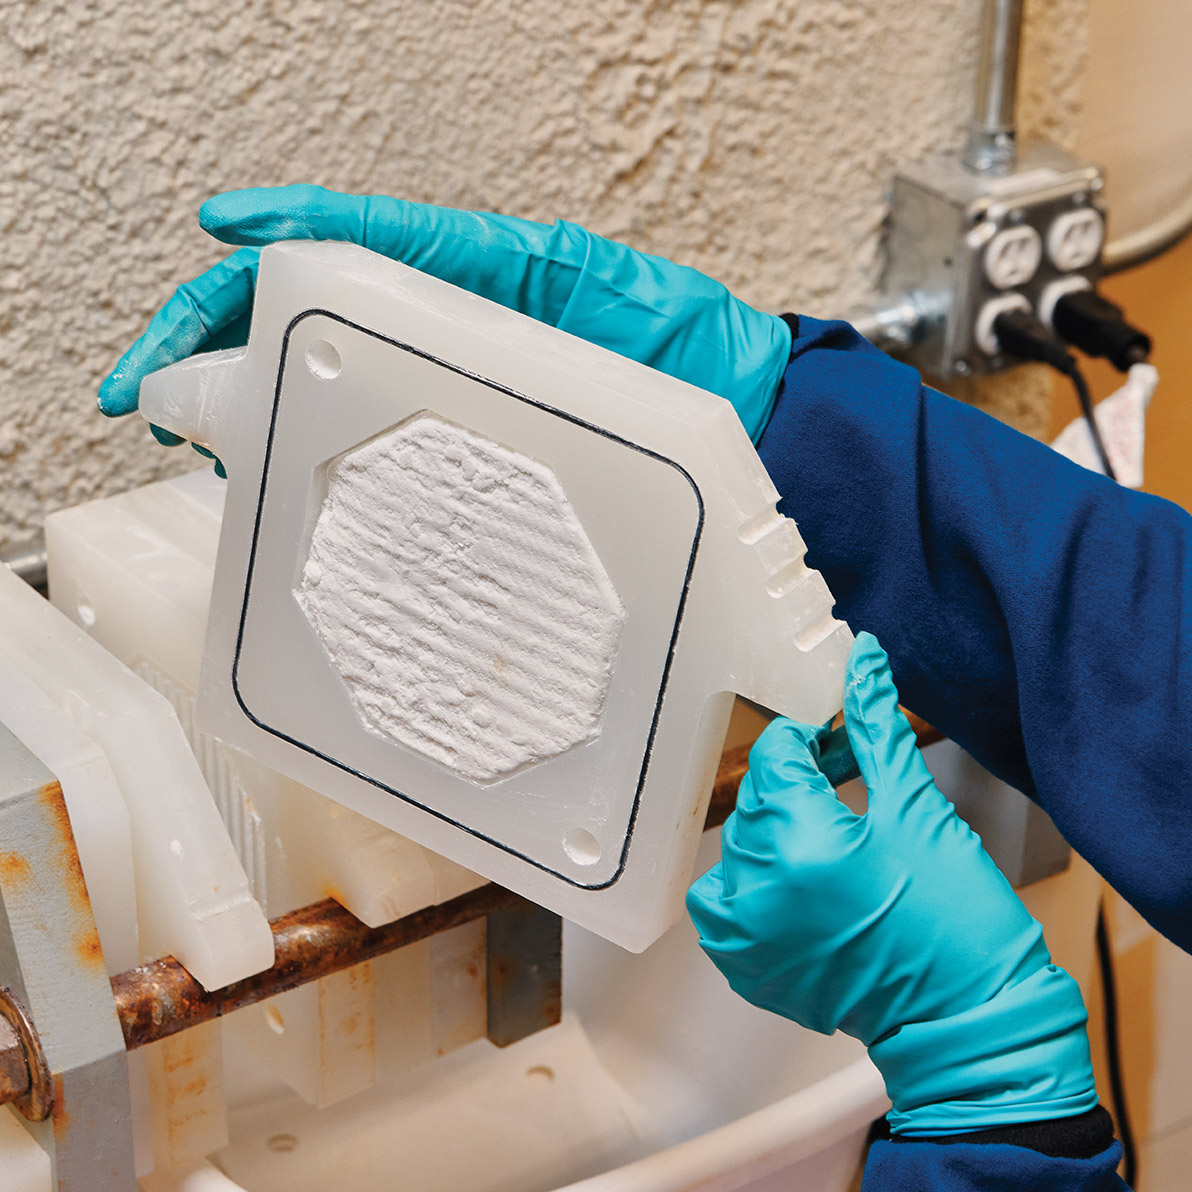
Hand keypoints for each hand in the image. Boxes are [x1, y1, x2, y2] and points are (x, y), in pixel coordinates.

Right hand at [98, 185, 791, 444]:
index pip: (343, 242)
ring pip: (326, 387)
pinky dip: (313, 458)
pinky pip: (376, 449)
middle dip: (215, 341)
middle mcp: (449, 332)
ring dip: (248, 405)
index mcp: (469, 271)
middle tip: (150, 386)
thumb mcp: (567, 273)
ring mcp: (456, 394)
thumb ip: (462, 257)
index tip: (214, 239)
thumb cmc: (672, 341)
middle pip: (306, 320)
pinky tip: (271, 477)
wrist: (743, 419)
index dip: (266, 242)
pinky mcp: (473, 454)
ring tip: (196, 433)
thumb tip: (334, 247)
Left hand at [687, 632, 1097, 1134]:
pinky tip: (799, 883)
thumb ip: (876, 731)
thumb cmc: (957, 924)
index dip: (805, 740)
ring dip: (776, 831)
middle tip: (843, 782)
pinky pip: (722, 899)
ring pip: (738, 844)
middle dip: (796, 783)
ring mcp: (745, 933)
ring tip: (830, 841)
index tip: (834, 744)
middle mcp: (760, 889)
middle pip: (756, 798)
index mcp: (802, 844)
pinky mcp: (744, 964)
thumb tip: (864, 662)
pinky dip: (750, 882)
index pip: (774, 756)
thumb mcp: (917, 811)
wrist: (966, 1020)